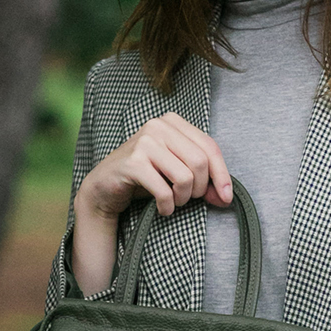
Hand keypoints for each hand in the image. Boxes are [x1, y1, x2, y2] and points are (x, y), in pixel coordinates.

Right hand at [70, 114, 232, 296]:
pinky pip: (164, 190)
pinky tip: (162, 209)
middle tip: (188, 199)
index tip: (225, 198)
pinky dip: (167, 206)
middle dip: (200, 189)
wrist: (104, 187)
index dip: (222, 175)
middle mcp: (158, 126)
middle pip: (200, 162)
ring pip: (185, 177)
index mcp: (172, 122)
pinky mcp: (132, 162)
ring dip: (183, 199)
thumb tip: (225, 197)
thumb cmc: (144, 178)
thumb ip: (203, 179)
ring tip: (173, 202)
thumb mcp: (176, 172)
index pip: (209, 147)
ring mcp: (144, 142)